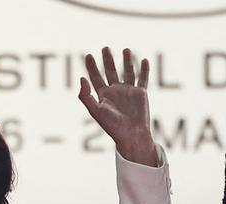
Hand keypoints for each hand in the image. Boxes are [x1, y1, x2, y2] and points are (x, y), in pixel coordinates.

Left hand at [80, 47, 158, 165]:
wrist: (131, 134)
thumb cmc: (112, 125)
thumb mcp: (95, 110)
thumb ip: (85, 95)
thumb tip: (81, 78)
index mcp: (103, 95)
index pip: (95, 77)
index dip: (91, 66)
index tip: (88, 55)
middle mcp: (115, 91)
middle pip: (110, 71)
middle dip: (107, 60)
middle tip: (105, 48)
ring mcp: (129, 91)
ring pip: (127, 72)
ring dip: (127, 61)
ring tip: (126, 50)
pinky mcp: (141, 93)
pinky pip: (143, 78)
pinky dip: (144, 70)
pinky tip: (144, 60)